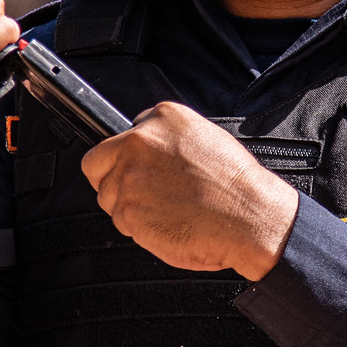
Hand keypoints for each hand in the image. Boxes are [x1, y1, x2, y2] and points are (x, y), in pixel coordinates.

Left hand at [81, 102, 298, 279]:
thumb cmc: (235, 185)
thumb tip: (146, 152)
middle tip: (140, 193)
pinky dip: (138, 227)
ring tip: (165, 209)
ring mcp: (129, 176)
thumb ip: (166, 140)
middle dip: (112, 179)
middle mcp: (139, 142)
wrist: (250, 216)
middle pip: (97, 164)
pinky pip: (120, 221)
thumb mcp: (203, 138)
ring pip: (107, 196)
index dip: (129, 160)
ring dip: (128, 206)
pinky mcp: (128, 210)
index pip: (120, 137)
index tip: (143, 171)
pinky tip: (167, 222)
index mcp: (161, 118)